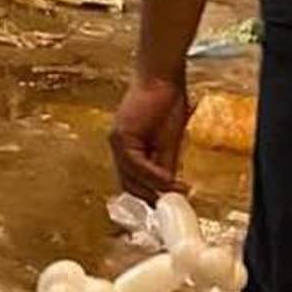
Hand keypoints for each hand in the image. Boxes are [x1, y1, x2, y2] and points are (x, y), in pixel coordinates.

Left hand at [109, 74, 189, 199]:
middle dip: (150, 199)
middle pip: (129, 184)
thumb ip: (165, 165)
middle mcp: (117, 148)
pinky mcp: (121, 135)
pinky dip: (152, 175)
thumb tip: (170, 189)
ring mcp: (116, 141)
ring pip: (131, 176)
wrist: (163, 80)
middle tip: (170, 211)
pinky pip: (135, 163)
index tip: (167, 210)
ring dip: (154, 190)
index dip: (149, 197)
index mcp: (128, 150)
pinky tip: (169, 182)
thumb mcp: (170, 143)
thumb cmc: (167, 106)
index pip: (133, 182)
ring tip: (175, 199)